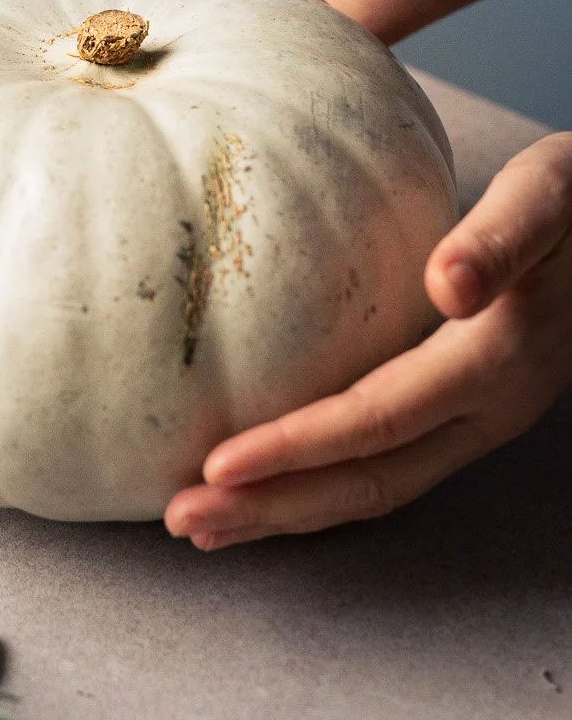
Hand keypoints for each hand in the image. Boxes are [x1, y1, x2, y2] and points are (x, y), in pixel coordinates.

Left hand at [164, 134, 571, 546]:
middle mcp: (490, 409)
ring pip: (378, 485)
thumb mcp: (546, 196)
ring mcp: (481, 420)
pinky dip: (322, 484)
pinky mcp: (468, 412)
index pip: (379, 420)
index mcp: (497, 360)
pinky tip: (270, 485)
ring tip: (207, 523)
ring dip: (290, 510)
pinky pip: (388, 464)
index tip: (217, 464)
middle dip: (274, 506)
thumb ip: (500, 238)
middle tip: (183, 519)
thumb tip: (447, 284)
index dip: (296, 447)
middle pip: (370, 479)